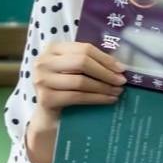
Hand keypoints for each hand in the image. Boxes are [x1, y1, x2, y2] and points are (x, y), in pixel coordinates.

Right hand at [26, 43, 125, 162]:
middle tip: (121, 81)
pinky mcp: (45, 98)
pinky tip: (108, 100)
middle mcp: (44, 61)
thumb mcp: (74, 70)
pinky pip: (77, 97)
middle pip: (82, 62)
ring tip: (117, 91)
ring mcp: (42, 80)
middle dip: (105, 72)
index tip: (121, 68)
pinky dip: (96, 98)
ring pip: (80, 81)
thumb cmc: (65, 87)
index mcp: (53, 49)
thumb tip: (119, 66)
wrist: (48, 114)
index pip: (84, 48)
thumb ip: (89, 62)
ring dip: (103, 87)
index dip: (105, 58)